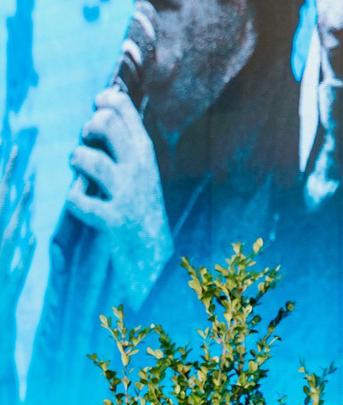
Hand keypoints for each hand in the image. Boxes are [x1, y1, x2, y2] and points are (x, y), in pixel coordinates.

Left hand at [65, 88, 170, 308]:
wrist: (157, 260)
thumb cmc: (141, 210)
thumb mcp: (142, 171)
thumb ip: (127, 138)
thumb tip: (108, 95)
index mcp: (146, 155)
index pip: (122, 108)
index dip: (103, 102)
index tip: (99, 112)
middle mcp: (140, 171)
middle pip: (104, 123)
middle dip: (87, 130)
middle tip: (91, 146)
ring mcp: (128, 196)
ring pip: (86, 158)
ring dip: (76, 164)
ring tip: (82, 176)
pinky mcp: (115, 222)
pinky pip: (77, 201)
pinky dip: (75, 202)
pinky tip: (85, 206)